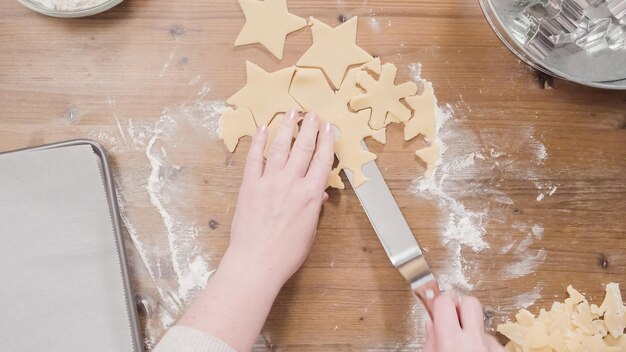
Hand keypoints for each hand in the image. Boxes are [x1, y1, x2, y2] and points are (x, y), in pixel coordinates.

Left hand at [225, 109, 334, 288]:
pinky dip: (258, 142)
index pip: (322, 160)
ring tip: (291, 113)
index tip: (328, 128)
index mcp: (310, 194)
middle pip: (303, 148)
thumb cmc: (286, 252)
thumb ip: (314, 208)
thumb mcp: (309, 231)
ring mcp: (269, 182)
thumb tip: (318, 194)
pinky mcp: (250, 185)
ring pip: (280, 147)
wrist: (257, 261)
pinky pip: (254, 158)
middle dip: (309, 128)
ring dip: (287, 128)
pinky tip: (262, 129)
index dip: (326, 141)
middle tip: (312, 114)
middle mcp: (291, 183)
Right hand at [424, 294, 503, 351]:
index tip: (437, 306)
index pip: (445, 301)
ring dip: (471, 329)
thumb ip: (430, 342)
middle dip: (460, 305)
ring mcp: (491, 345)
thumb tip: (432, 326)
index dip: (440, 301)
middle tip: (452, 317)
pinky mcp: (502, 350)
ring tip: (464, 345)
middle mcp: (474, 340)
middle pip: (470, 302)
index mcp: (451, 342)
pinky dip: (482, 343)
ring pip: (480, 323)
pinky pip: (491, 339)